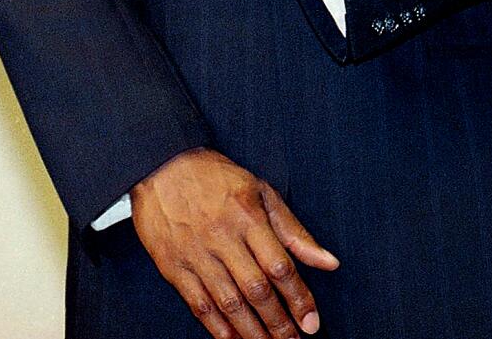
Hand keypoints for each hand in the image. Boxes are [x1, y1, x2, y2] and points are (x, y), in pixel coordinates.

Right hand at [131, 148, 338, 338]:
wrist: (162, 168)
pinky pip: (198, 305)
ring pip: (228, 303)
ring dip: (251, 331)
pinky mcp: (173, 268)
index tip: (311, 322)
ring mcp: (196, 256)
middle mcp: (223, 239)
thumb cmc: (218, 178)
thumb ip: (295, 231)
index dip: (299, 298)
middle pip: (256, 290)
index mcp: (249, 218)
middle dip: (278, 322)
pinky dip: (217, 328)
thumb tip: (328, 262)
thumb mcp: (263, 193)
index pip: (280, 266)